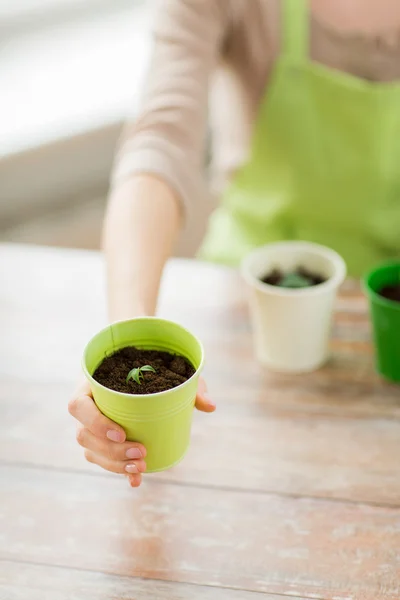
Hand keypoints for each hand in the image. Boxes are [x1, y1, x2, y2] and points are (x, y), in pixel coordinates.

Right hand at [68, 377, 214, 487]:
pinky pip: (102, 460)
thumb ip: (190, 385)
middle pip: (84, 435)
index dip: (96, 422)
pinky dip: (119, 471)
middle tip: (141, 452)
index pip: (78, 406)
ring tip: (141, 466)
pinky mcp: (99, 442)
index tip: (122, 432)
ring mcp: (89, 427)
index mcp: (90, 385)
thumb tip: (210, 406)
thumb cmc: (150, 368)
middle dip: (112, 450)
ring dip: (114, 463)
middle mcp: (85, 407)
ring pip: (91, 451)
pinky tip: (135, 479)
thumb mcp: (169, 371)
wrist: (138, 372)